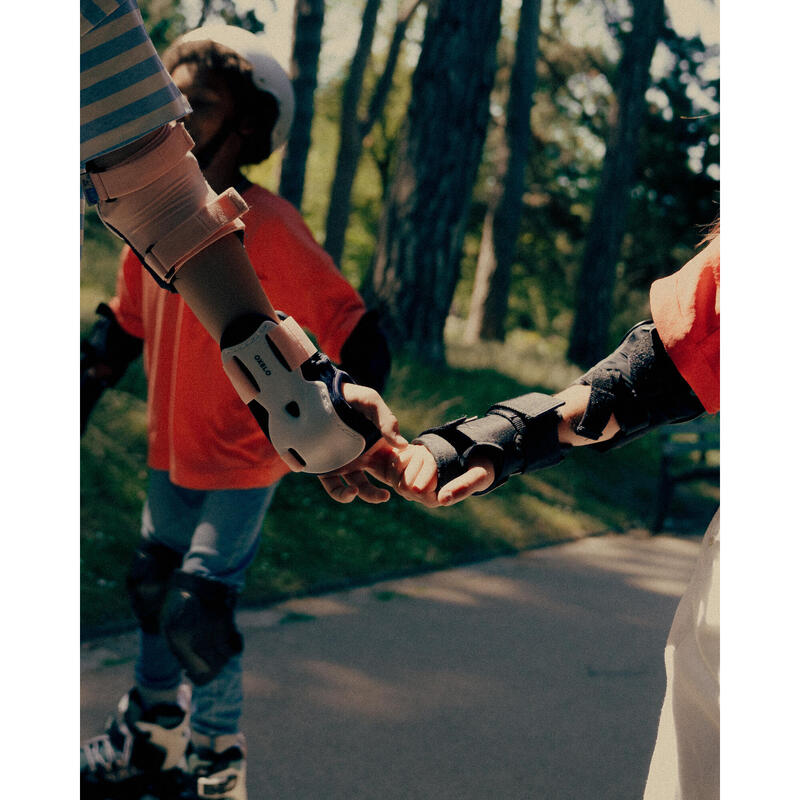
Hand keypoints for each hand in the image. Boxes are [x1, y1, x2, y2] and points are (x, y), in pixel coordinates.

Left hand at [317, 384, 407, 503]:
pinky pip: (335, 488)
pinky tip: (351, 492)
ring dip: (370, 495)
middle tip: (392, 494)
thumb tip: (404, 445)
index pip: (394, 466)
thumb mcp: (371, 402)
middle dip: (388, 491)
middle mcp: (362, 458)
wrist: (321, 392)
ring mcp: (344, 464)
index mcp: (376, 446)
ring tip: (378, 495)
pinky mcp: (326, 468)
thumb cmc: (350, 396)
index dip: (402, 476)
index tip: (409, 482)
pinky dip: (343, 495)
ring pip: (359, 488)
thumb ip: (387, 420)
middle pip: (380, 481)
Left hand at [392, 446, 495, 506]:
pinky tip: (412, 451)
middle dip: (415, 465)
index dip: (425, 472)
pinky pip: (393, 465)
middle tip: (427, 454)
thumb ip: (463, 486)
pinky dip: (400, 455)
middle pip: (404, 484)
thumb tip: (443, 500)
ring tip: (422, 452)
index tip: (434, 460)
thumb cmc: (479, 467)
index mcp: (436, 499)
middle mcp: (422, 496)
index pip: (418, 489)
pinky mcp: (407, 471)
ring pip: (395, 475)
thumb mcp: (478, 476)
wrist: (474, 454)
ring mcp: (412, 483)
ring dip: (407, 459)